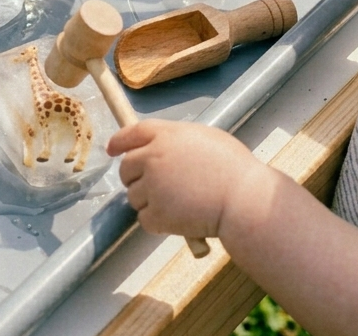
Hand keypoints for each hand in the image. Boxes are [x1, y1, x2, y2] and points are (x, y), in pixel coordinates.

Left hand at [107, 119, 268, 240]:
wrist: (245, 200)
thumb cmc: (235, 169)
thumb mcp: (207, 139)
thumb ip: (178, 141)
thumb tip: (164, 148)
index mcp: (165, 136)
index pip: (131, 134)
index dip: (119, 142)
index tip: (112, 150)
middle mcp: (153, 158)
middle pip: (126, 168)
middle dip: (134, 178)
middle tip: (154, 187)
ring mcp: (152, 186)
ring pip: (134, 196)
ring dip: (148, 202)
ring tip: (177, 204)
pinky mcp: (156, 213)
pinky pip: (145, 219)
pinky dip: (157, 223)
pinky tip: (177, 220)